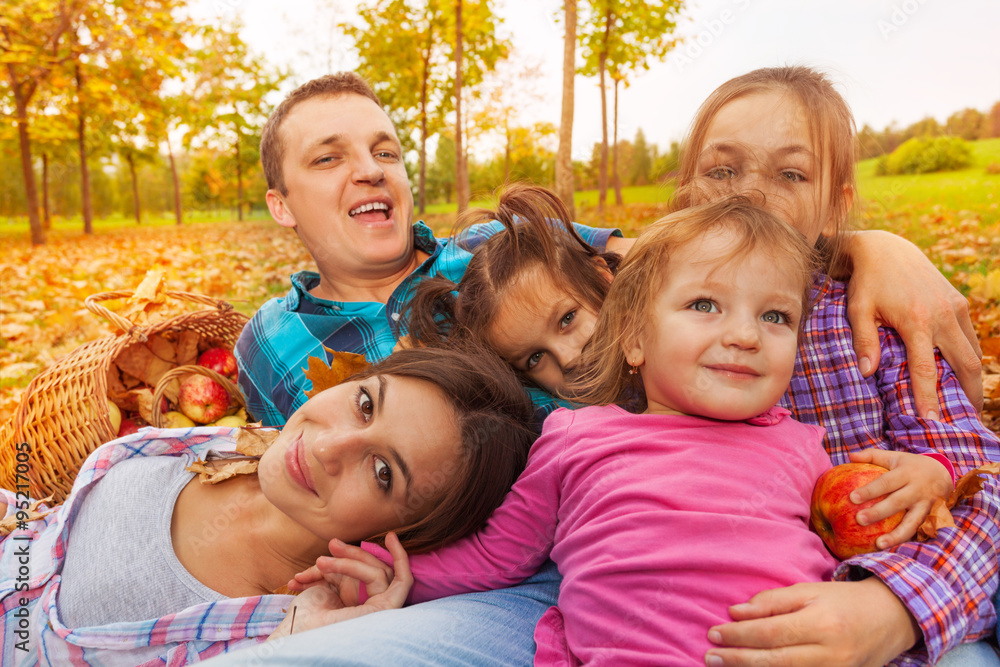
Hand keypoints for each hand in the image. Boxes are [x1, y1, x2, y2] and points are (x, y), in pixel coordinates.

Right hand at [270, 533, 410, 639]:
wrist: (297, 641)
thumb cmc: (333, 633)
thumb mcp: (365, 614)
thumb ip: (384, 598)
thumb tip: (400, 576)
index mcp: (382, 609)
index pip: (400, 579)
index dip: (399, 556)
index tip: (390, 536)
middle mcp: (368, 601)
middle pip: (370, 567)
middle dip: (351, 556)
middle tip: (332, 546)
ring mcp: (349, 596)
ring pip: (348, 568)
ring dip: (328, 564)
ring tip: (313, 566)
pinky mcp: (331, 592)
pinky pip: (328, 575)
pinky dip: (311, 575)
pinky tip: (297, 581)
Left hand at [704, 578, 919, 665]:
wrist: (891, 619)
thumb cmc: (843, 601)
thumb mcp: (809, 590)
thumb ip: (772, 601)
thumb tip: (735, 612)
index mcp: (822, 624)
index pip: (771, 633)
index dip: (739, 635)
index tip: (714, 633)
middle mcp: (831, 654)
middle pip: (775, 661)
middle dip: (738, 659)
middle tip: (710, 655)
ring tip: (723, 666)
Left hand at [844, 230, 982, 417]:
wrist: (885, 249)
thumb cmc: (866, 282)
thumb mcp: (857, 309)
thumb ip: (864, 341)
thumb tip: (867, 373)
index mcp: (917, 321)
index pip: (927, 368)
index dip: (930, 397)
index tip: (931, 421)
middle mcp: (943, 315)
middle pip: (966, 364)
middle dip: (969, 394)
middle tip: (965, 420)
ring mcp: (955, 307)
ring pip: (974, 352)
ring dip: (973, 378)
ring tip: (968, 404)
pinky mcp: (959, 301)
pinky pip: (970, 336)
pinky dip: (970, 357)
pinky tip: (963, 375)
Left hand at [848, 449, 953, 548]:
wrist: (944, 473)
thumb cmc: (911, 465)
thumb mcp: (894, 457)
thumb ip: (872, 456)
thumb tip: (850, 456)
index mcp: (907, 473)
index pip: (886, 482)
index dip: (870, 490)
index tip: (852, 498)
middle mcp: (918, 490)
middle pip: (897, 503)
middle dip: (878, 513)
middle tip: (859, 520)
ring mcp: (927, 506)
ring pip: (912, 522)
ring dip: (896, 535)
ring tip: (878, 544)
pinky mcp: (932, 518)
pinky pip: (919, 531)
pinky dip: (906, 540)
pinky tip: (891, 548)